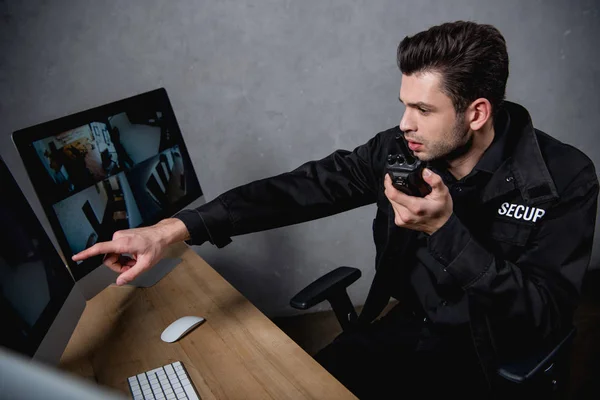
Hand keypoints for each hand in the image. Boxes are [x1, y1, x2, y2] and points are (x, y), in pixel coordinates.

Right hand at [71, 218, 189, 285]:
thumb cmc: (156, 245)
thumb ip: (132, 274)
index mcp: (123, 243)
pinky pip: (117, 251)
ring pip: (112, 256)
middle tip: (132, 267)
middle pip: (108, 258)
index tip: (76, 257)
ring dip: (122, 262)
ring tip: (135, 261)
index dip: (86, 253)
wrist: (162, 234)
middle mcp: (118, 238)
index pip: (100, 248)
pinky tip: (134, 256)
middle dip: (119, 266)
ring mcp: (119, 236)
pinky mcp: (121, 237)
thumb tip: (120, 281)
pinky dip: (124, 256)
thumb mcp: (146, 264)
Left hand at [384, 168, 452, 234]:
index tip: (389, 176)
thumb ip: (434, 180)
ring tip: (402, 189)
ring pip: (390, 202)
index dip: (388, 183)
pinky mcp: (400, 222)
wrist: (442, 226)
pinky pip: (393, 208)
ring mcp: (402, 220)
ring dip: (393, 194)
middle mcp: (406, 215)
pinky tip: (404, 199)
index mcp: (415, 207)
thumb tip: (425, 172)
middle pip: (389, 197)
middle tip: (395, 180)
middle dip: (391, 187)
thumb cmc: (442, 210)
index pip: (393, 194)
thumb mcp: (443, 192)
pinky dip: (396, 202)